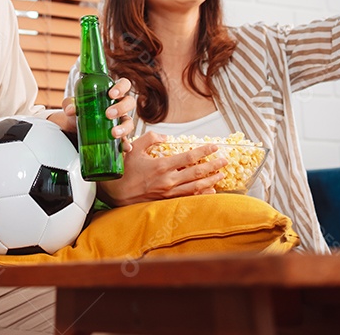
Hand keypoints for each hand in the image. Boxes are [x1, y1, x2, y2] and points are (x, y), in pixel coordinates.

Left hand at [54, 77, 136, 151]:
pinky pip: (127, 140)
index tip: (111, 94)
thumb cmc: (80, 110)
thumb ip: (70, 103)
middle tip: (108, 114)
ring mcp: (121, 121)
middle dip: (121, 108)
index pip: (124, 84)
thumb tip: (70, 110)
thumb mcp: (73, 105)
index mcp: (112, 93)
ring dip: (124, 127)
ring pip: (130, 122)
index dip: (121, 87)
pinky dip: (127, 144)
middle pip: (130, 103)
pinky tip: (125, 148)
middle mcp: (120, 106)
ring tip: (114, 133)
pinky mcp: (119, 136)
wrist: (75, 128)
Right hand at [97, 131, 226, 206]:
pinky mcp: (166, 201)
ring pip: (196, 187)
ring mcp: (168, 193)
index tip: (214, 146)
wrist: (114, 194)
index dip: (203, 151)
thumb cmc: (123, 170)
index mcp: (161, 166)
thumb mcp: (134, 148)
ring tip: (222, 174)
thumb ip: (151, 139)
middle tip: (225, 160)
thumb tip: (166, 137)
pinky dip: (201, 194)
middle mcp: (168, 181)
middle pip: (197, 173)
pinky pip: (188, 198)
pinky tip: (210, 191)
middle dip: (213, 166)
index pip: (189, 157)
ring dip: (211, 180)